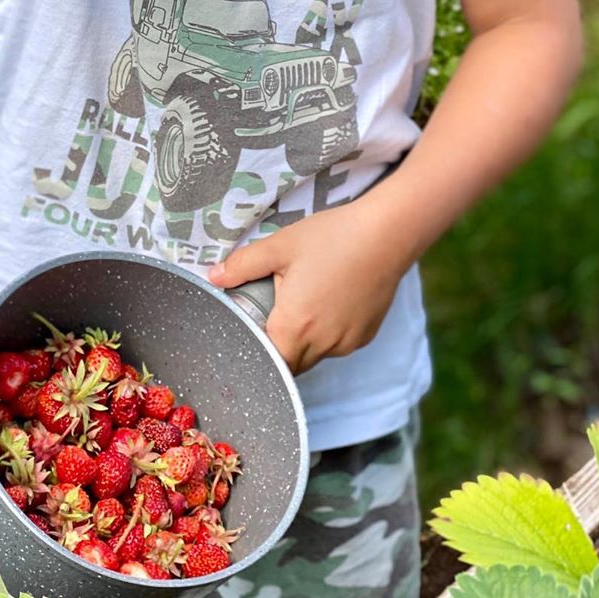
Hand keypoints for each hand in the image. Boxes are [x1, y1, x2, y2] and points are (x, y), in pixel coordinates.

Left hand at [207, 194, 411, 373]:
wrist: (386, 235)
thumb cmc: (331, 237)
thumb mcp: (281, 245)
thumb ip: (243, 265)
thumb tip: (212, 278)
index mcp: (294, 327)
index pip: (267, 361)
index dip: (255, 351)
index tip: (248, 334)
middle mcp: (322, 344)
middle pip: (290, 363)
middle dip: (278, 346)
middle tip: (271, 314)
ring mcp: (346, 343)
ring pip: (315, 355)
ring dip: (303, 340)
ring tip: (302, 302)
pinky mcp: (365, 336)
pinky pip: (337, 344)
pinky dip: (327, 332)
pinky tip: (328, 301)